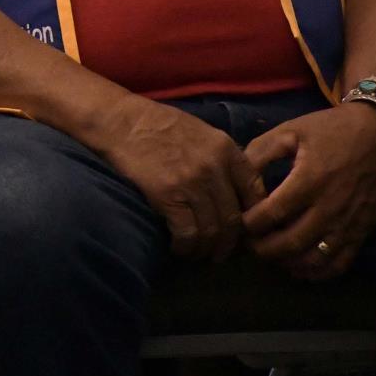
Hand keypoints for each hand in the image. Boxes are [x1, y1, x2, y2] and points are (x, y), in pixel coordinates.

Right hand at [92, 97, 265, 260]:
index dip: (251, 217)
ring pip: (212, 230)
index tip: (241, 229)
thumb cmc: (157, 123)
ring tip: (198, 254)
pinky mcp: (168, 196)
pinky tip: (180, 249)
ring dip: (206, 249)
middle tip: (220, 252)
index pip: (255, 193)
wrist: (120, 121)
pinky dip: (186, 247)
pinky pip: (187, 233)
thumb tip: (234, 186)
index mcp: (227, 150)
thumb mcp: (202, 132)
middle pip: (233, 219)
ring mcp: (192, 183)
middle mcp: (215, 168)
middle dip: (228, 243)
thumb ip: (222, 157)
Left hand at [241, 104, 375, 279]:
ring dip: (287, 263)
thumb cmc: (329, 131)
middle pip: (290, 243)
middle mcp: (330, 207)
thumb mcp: (290, 131)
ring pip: (314, 259)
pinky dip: (317, 272)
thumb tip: (236, 178)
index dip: (249, 224)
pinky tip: (299, 267)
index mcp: (309, 180)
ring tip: (270, 255)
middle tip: (248, 245)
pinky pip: (340, 263)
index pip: (272, 214)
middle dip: (263, 249)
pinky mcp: (362, 231)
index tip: (237, 223)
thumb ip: (259, 153)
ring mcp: (349, 223)